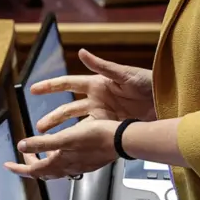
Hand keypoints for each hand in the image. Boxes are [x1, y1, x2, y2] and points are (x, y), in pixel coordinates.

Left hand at [5, 118, 118, 179]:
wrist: (120, 141)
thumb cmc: (96, 137)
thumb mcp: (66, 137)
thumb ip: (42, 142)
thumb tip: (21, 146)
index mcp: (60, 163)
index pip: (33, 170)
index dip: (18, 168)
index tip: (7, 165)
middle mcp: (68, 168)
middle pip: (43, 171)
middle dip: (30, 164)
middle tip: (23, 156)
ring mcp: (78, 166)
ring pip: (55, 168)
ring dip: (44, 160)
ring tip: (41, 150)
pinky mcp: (87, 161)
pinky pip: (67, 164)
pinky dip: (58, 157)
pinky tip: (64, 148)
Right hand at [29, 49, 155, 132]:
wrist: (166, 102)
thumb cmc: (149, 83)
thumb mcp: (126, 75)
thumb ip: (103, 66)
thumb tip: (82, 52)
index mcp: (98, 84)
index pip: (68, 84)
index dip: (51, 86)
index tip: (33, 89)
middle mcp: (97, 100)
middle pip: (69, 108)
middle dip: (53, 117)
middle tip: (39, 127)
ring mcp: (103, 115)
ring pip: (76, 124)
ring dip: (63, 131)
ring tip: (49, 140)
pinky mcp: (111, 127)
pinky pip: (91, 134)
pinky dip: (80, 140)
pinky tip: (71, 148)